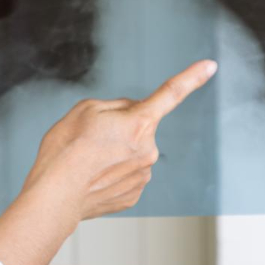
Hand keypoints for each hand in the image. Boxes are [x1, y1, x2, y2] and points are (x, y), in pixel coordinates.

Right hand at [21, 59, 218, 220]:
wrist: (54, 198)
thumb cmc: (65, 152)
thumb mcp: (84, 110)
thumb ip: (115, 106)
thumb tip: (129, 113)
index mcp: (138, 123)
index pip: (171, 93)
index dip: (192, 77)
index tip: (210, 66)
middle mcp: (148, 150)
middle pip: (139, 128)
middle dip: (120, 129)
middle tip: (90, 140)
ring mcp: (142, 176)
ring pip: (131, 153)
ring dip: (113, 153)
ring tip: (87, 162)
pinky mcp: (133, 196)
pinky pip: (125, 175)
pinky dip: (110, 174)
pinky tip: (92, 178)